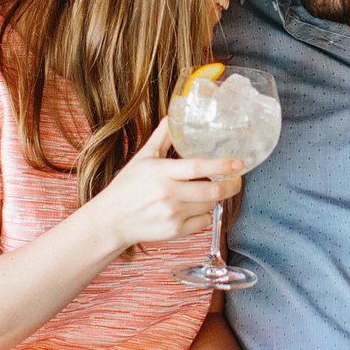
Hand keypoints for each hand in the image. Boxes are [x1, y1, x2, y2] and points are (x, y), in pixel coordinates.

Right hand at [88, 119, 243, 249]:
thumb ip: (161, 137)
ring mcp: (172, 215)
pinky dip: (207, 214)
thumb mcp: (142, 158)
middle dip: (231, 185)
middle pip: (211, 191)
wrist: (111, 220)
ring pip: (209, 205)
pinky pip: (204, 222)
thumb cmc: (127, 187)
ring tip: (213, 190)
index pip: (198, 167)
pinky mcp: (175, 231)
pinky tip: (198, 207)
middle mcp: (168, 194)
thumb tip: (172, 117)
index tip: (239, 162)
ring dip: (216, 198)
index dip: (222, 165)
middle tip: (237, 179)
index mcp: (161, 173)